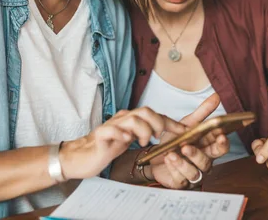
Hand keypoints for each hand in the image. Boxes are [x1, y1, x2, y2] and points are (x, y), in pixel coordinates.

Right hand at [60, 107, 185, 179]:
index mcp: (131, 119)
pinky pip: (111, 130)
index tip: (184, 131)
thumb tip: (165, 133)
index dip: (171, 122)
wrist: (83, 156)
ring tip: (142, 141)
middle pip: (145, 111)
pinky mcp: (100, 135)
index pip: (155, 115)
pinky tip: (126, 140)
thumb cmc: (107, 146)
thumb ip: (145, 133)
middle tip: (158, 138)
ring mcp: (111, 125)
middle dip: (158, 124)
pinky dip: (121, 133)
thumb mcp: (130, 140)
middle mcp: (122, 118)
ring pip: (132, 118)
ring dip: (143, 130)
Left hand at [150, 94, 229, 188]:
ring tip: (172, 153)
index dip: (223, 143)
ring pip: (195, 172)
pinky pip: (181, 178)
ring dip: (183, 162)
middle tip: (187, 147)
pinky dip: (174, 168)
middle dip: (199, 155)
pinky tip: (168, 159)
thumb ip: (203, 112)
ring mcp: (194, 173)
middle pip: (209, 161)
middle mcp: (203, 161)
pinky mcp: (181, 182)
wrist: (155, 154)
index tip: (220, 135)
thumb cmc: (175, 140)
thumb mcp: (187, 124)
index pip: (221, 146)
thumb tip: (216, 96)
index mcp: (208, 147)